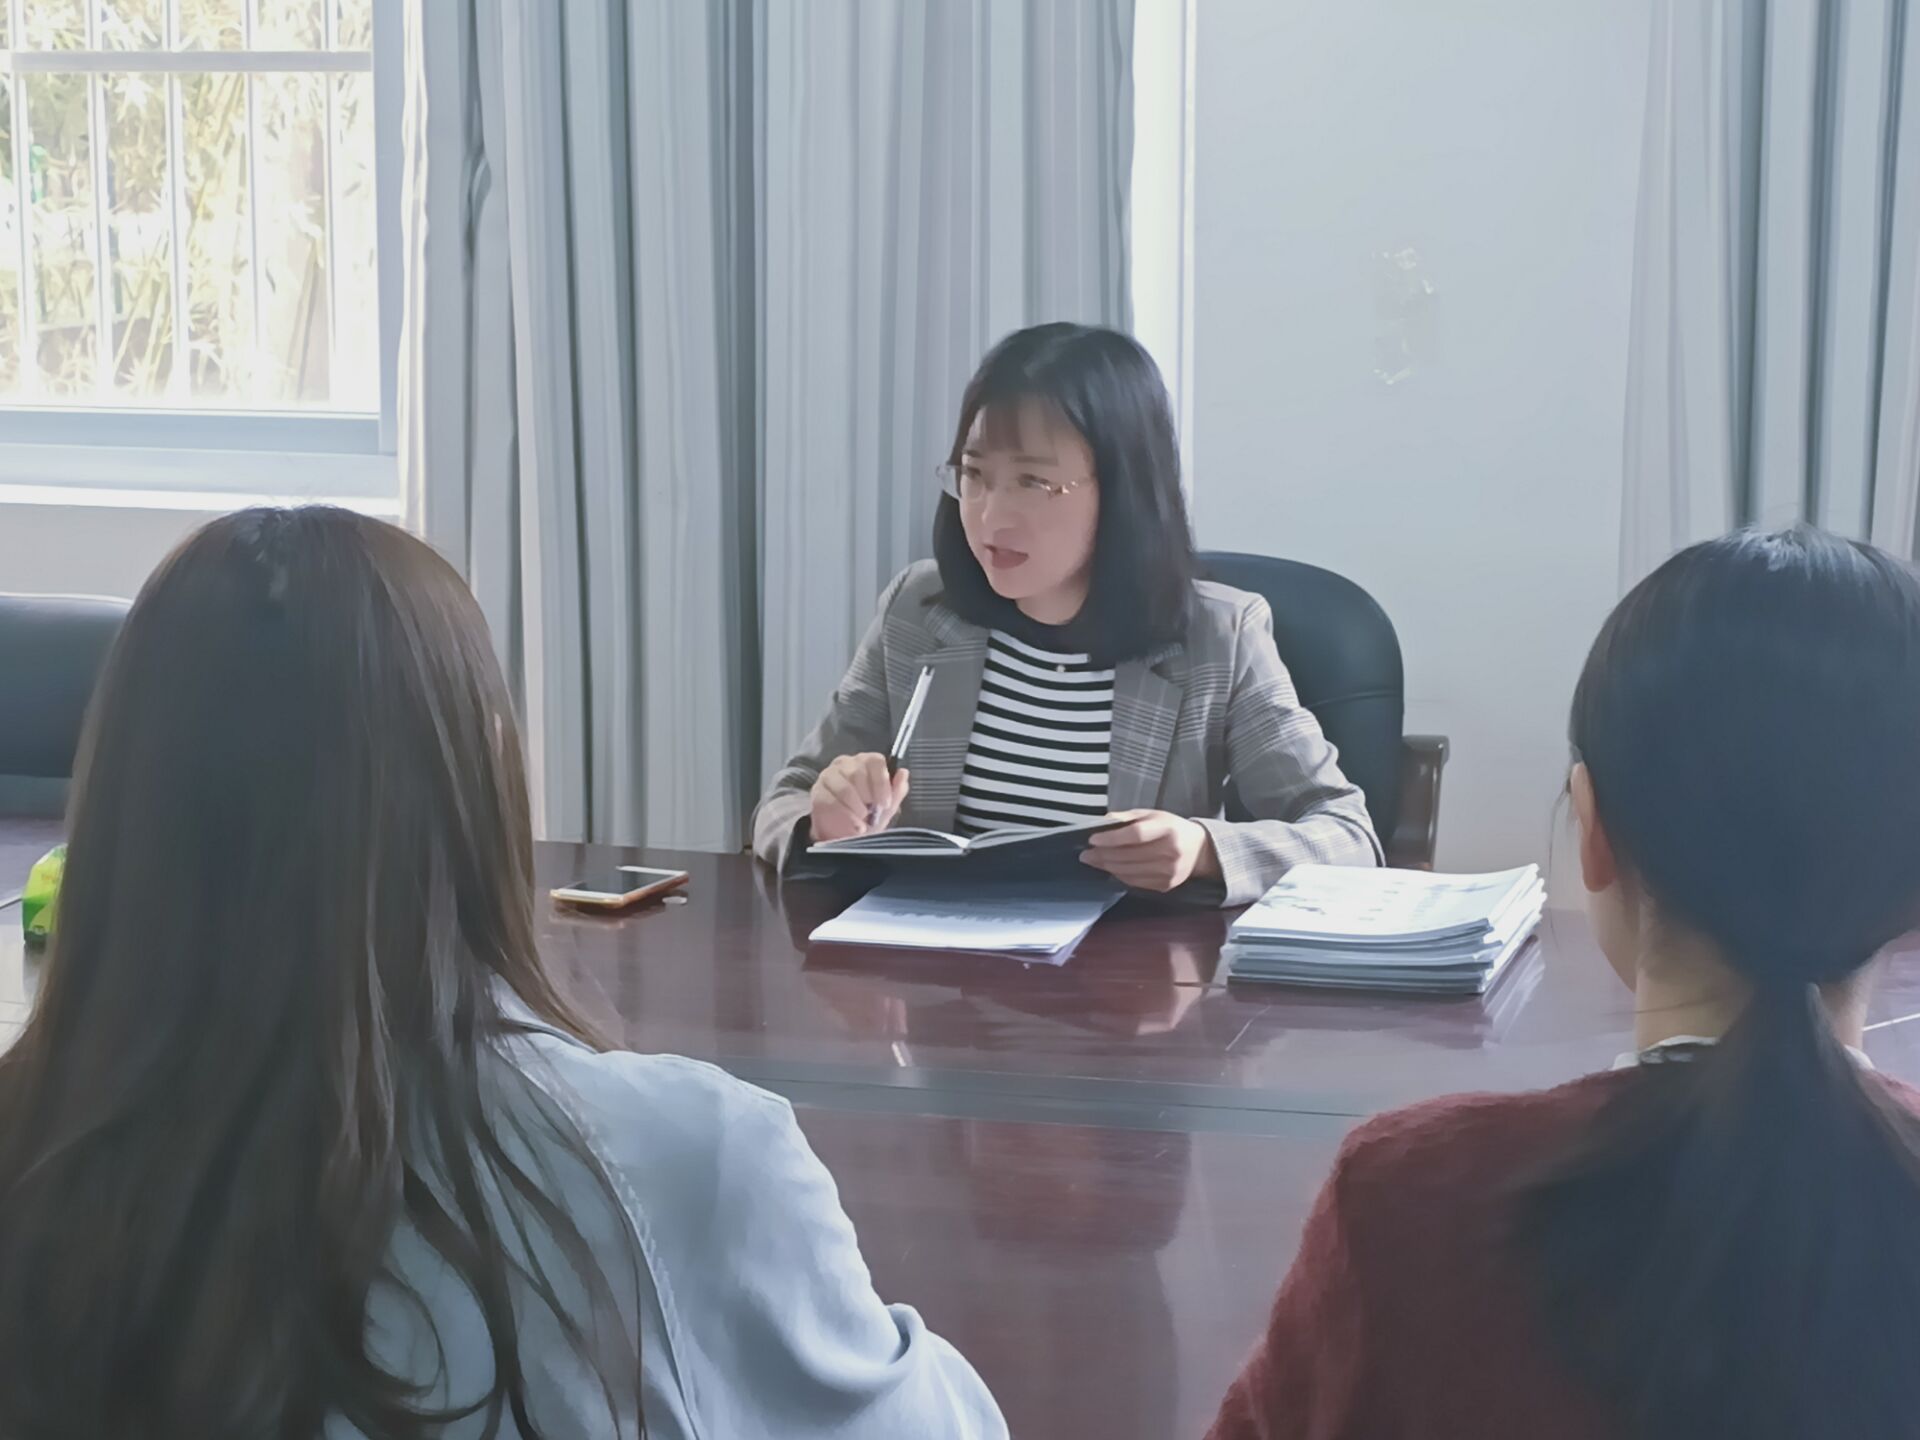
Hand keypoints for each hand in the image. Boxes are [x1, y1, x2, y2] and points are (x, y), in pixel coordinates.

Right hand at [809, 753, 910, 841]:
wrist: (844, 835)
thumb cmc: (867, 818)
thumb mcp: (887, 807)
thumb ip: (897, 790)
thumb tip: (903, 773)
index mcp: (865, 763)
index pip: (874, 761)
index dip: (881, 783)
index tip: (885, 803)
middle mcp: (845, 764)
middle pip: (858, 773)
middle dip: (868, 797)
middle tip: (872, 813)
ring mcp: (829, 776)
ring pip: (844, 787)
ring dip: (856, 808)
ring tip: (863, 821)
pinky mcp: (817, 792)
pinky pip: (831, 801)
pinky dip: (845, 816)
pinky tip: (853, 826)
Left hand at [1080, 809, 1219, 891]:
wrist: (1199, 850)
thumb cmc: (1171, 828)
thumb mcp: (1153, 815)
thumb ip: (1128, 817)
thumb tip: (1101, 823)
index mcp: (1167, 829)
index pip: (1135, 835)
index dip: (1112, 838)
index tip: (1092, 839)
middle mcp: (1170, 852)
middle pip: (1129, 856)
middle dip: (1103, 855)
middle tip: (1085, 853)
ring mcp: (1168, 872)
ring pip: (1129, 872)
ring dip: (1107, 867)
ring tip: (1093, 861)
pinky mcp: (1165, 885)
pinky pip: (1135, 882)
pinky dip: (1119, 875)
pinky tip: (1110, 868)